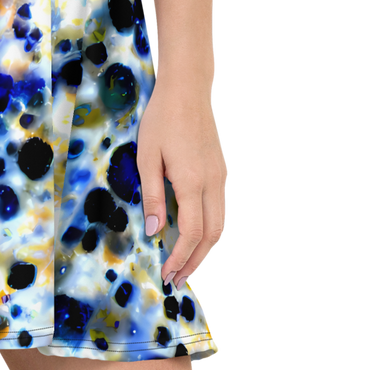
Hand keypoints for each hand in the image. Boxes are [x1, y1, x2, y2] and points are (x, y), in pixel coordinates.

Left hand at [137, 84, 227, 289]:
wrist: (189, 89)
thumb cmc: (162, 119)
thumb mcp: (147, 158)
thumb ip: (153, 196)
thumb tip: (155, 231)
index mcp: (193, 181)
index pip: (193, 232)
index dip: (180, 257)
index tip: (167, 273)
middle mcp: (214, 182)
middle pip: (214, 235)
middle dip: (196, 262)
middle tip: (178, 280)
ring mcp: (222, 177)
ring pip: (222, 225)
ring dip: (206, 250)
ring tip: (187, 266)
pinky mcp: (223, 172)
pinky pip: (222, 209)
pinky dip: (210, 231)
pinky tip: (195, 239)